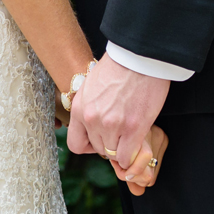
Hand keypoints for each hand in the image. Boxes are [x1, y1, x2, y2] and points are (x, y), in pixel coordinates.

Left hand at [66, 54, 168, 189]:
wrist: (138, 56)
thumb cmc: (118, 67)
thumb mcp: (92, 86)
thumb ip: (90, 107)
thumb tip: (94, 124)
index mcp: (79, 108)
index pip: (75, 144)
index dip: (89, 145)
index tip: (100, 139)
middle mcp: (92, 119)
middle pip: (98, 149)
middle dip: (109, 143)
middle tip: (121, 132)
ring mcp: (112, 125)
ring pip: (113, 154)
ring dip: (122, 148)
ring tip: (131, 133)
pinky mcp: (133, 128)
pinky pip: (127, 157)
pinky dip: (132, 155)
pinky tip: (137, 142)